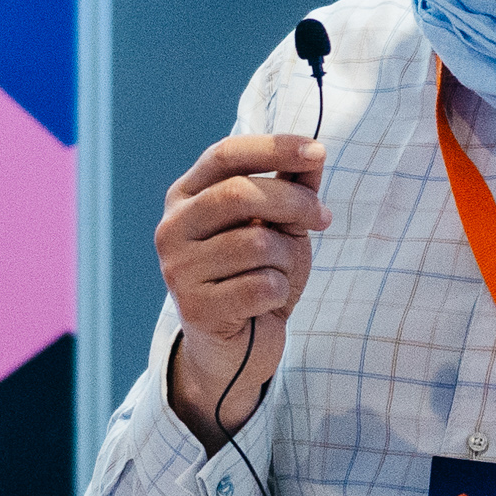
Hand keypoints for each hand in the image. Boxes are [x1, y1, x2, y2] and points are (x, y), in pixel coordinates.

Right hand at [155, 134, 329, 446]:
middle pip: (240, 194)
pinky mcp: (196, 309)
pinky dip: (280, 292)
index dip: (274, 148)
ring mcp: (178, 270)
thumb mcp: (278, 226)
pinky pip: (261, 285)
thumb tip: (314, 156)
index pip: (225, 155)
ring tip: (281, 272)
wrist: (239, 347)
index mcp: (186, 197)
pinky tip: (268, 302)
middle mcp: (172, 229)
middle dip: (294, 202)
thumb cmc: (257, 276)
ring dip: (287, 258)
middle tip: (323, 218)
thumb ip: (291, 189)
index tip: (319, 153)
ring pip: (256, 243)